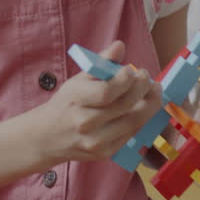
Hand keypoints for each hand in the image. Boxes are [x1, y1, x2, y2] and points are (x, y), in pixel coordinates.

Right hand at [31, 40, 161, 165]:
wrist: (47, 137)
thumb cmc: (65, 104)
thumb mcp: (77, 80)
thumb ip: (100, 62)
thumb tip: (120, 45)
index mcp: (75, 100)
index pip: (106, 91)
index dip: (125, 79)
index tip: (132, 70)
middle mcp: (84, 123)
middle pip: (124, 105)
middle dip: (143, 88)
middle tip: (147, 78)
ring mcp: (95, 140)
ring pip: (133, 122)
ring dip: (149, 104)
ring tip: (152, 91)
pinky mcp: (104, 153)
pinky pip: (131, 135)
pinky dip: (141, 120)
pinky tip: (143, 108)